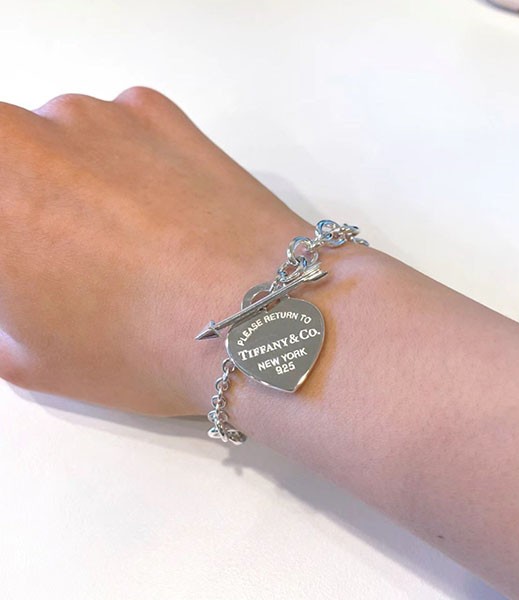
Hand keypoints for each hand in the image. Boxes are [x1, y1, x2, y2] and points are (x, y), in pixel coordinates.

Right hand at [0, 87, 308, 414]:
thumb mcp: (30, 361)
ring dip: (78, 181)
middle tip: (69, 256)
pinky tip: (162, 209)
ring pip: (62, 143)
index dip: (16, 247)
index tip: (32, 265)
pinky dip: (129, 159)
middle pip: (12, 165)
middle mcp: (24, 139)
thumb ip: (2, 323)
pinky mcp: (157, 112)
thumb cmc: (142, 347)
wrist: (254, 316)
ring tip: (128, 240)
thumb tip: (13, 301)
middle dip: (29, 206)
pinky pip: (121, 129)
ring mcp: (96, 116)